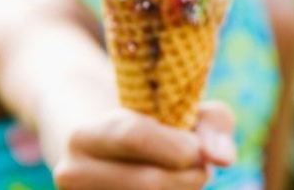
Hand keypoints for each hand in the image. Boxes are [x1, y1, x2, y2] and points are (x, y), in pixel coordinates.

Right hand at [53, 101, 235, 189]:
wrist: (116, 155)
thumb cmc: (160, 128)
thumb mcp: (187, 110)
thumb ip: (213, 125)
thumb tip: (222, 159)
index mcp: (86, 134)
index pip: (134, 137)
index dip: (175, 146)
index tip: (196, 149)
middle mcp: (71, 173)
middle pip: (147, 183)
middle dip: (189, 177)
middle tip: (202, 170)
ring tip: (185, 180)